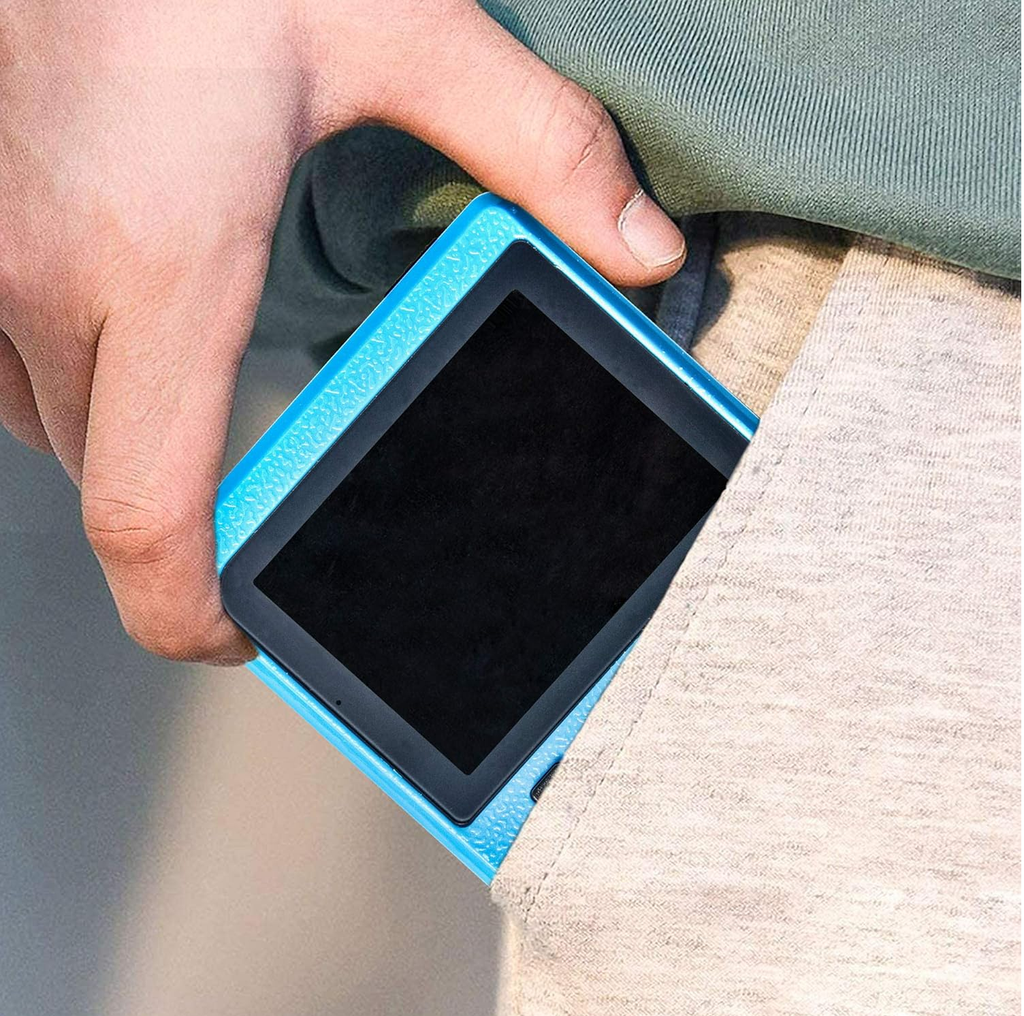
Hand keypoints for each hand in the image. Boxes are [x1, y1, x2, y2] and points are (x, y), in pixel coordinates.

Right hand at [0, 0, 685, 664]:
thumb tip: (638, 250)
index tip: (238, 632)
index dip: (188, 612)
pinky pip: (8, 373)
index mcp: (166, 262)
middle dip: (186, 518)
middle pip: (116, 485)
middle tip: (253, 505)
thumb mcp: (391, 25)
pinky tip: (124, 335)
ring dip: (130, 446)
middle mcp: (49, 279)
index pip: (147, 516)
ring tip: (196, 405)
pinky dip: (72, 386)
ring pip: (57, 434)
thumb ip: (535, 144)